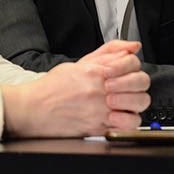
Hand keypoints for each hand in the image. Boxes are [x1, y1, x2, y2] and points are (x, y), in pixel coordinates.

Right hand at [1, 40, 149, 137]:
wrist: (34, 108)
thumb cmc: (53, 87)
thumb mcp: (81, 62)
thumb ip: (109, 52)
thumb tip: (133, 46)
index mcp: (96, 71)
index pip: (131, 61)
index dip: (132, 65)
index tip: (125, 70)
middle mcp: (100, 89)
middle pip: (140, 82)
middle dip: (137, 83)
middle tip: (126, 87)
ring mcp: (101, 109)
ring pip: (139, 103)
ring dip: (135, 101)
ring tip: (123, 102)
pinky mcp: (99, 127)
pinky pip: (128, 125)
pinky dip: (129, 121)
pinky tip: (119, 116)